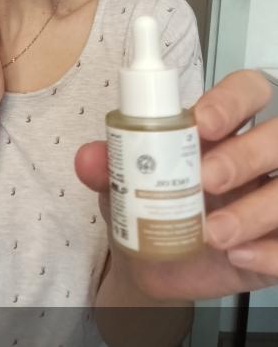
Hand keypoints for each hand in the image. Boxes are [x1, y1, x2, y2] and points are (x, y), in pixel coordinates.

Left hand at [74, 69, 277, 300]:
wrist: (154, 258)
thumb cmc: (147, 201)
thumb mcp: (124, 181)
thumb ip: (109, 165)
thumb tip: (88, 158)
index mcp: (223, 126)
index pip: (248, 89)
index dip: (232, 99)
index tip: (202, 121)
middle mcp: (257, 155)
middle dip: (244, 155)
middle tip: (206, 180)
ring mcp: (273, 194)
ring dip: (256, 209)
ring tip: (213, 233)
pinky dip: (272, 251)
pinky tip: (239, 256)